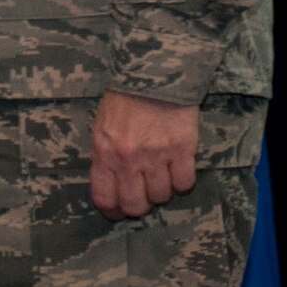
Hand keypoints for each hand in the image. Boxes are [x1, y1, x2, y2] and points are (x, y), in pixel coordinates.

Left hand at [89, 90, 198, 219]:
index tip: (118, 212)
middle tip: (144, 195)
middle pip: (135, 205)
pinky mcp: (182, 150)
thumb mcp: (101, 126)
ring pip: (162, 196)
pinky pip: (185, 184)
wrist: (152, 74)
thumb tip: (112, 185)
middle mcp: (128, 159)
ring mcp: (156, 156)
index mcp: (103, 151)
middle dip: (140, 206)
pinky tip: (178, 166)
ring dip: (162, 190)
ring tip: (161, 172)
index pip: (104, 197)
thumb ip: (105, 156)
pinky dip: (182, 180)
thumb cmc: (123, 99)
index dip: (112, 211)